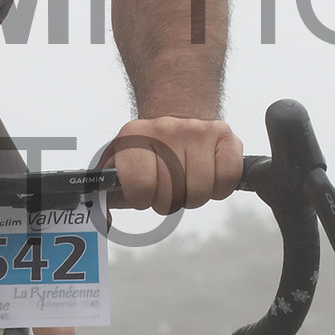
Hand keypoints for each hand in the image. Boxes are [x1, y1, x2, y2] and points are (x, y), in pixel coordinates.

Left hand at [102, 116, 243, 213]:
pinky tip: (208, 176)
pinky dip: (219, 188)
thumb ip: (107, 193)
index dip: (142, 200)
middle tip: (166, 188)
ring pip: (201, 191)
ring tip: (186, 182)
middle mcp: (167, 130)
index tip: (144, 193)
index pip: (141, 187)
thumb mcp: (119, 162)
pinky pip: (228, 179)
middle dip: (168, 201)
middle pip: (172, 194)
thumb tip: (106, 223)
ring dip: (193, 196)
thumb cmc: (148, 147)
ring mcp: (199, 131)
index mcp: (135, 136)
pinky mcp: (226, 137)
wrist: (179, 111)